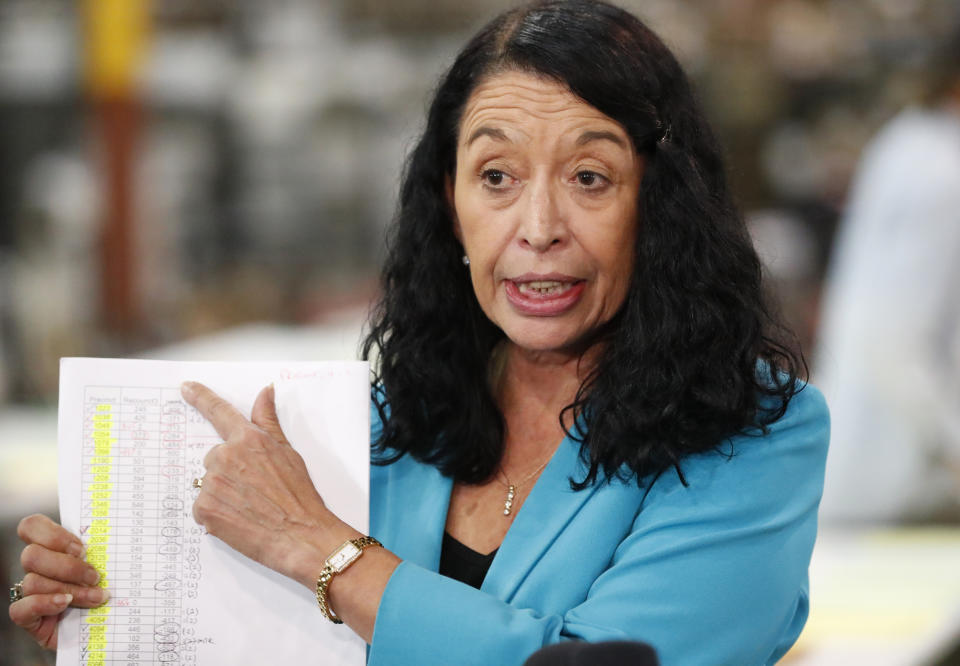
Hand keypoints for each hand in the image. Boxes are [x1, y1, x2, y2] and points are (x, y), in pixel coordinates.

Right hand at [9, 514, 109, 648]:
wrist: (104, 625)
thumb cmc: (105, 589)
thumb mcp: (107, 566)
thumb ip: (103, 551)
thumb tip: (123, 538)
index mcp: (52, 548)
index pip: (32, 527)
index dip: (52, 534)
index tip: (82, 548)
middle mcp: (37, 568)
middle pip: (31, 555)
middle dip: (67, 566)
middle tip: (95, 576)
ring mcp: (29, 593)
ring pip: (34, 582)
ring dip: (70, 589)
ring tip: (96, 597)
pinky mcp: (27, 618)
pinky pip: (20, 608)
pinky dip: (45, 603)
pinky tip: (65, 603)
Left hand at [182, 381, 356, 586]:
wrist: (301, 536)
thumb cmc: (300, 497)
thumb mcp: (288, 452)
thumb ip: (268, 421)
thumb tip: (265, 392)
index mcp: (248, 439)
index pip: (219, 412)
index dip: (201, 397)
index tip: (186, 388)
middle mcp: (225, 456)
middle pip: (215, 457)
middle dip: (230, 470)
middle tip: (254, 490)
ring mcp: (211, 483)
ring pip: (209, 483)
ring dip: (223, 493)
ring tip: (250, 508)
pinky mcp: (203, 509)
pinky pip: (203, 507)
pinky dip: (217, 514)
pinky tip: (239, 520)